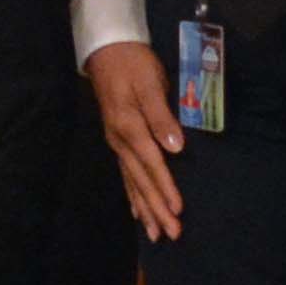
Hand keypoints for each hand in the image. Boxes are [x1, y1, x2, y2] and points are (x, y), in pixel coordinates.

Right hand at [85, 40, 185, 241]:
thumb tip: (175, 147)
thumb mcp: (150, 82)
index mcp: (129, 127)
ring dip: (144, 209)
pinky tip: (137, 212)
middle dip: (156, 209)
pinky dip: (132, 195)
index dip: (165, 188)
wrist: (107, 49)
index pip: (152, 164)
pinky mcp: (116, 140)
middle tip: (172, 235)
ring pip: (132, 183)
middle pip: (141, 181)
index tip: (177, 211)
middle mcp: (120, 140)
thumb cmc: (133, 63)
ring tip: (155, 234)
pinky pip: (124, 175)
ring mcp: (116, 142)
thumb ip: (161, 115)